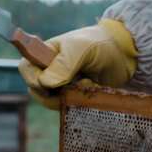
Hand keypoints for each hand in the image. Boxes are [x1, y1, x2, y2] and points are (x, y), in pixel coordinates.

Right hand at [18, 19, 137, 108]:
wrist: (125, 55)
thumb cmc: (100, 44)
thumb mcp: (81, 49)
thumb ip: (63, 64)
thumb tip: (46, 84)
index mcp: (45, 54)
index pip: (26, 69)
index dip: (32, 79)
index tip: (47, 84)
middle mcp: (50, 70)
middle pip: (37, 91)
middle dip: (54, 92)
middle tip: (74, 83)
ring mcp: (63, 85)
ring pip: (53, 102)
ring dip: (70, 96)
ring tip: (87, 82)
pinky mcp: (75, 96)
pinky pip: (70, 106)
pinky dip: (80, 101)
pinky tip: (92, 87)